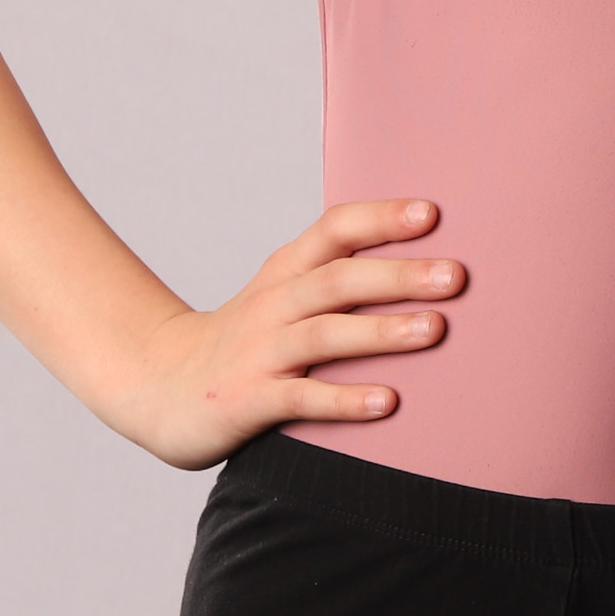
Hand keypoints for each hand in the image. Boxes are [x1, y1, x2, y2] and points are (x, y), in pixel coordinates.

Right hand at [90, 201, 461, 468]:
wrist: (159, 387)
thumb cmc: (247, 340)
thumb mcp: (284, 296)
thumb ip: (339, 278)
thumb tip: (428, 263)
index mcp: (286, 272)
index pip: (333, 230)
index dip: (379, 218)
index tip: (431, 213)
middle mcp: (274, 305)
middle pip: (337, 280)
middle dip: (398, 275)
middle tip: (455, 276)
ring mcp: (260, 352)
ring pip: (324, 334)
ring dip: (380, 331)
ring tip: (434, 330)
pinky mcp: (250, 399)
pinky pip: (302, 398)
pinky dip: (344, 399)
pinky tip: (387, 401)